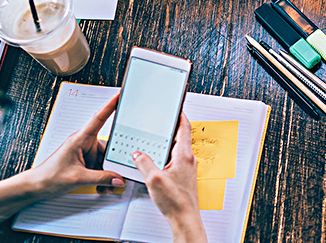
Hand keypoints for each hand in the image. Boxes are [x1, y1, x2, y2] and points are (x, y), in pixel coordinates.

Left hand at [29, 95, 124, 197]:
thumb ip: (101, 178)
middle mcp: (84, 143)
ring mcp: (85, 153)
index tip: (120, 95)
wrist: (37, 186)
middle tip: (120, 172)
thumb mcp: (78, 178)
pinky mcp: (86, 162)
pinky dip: (104, 178)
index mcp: (80, 139)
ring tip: (108, 185)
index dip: (111, 105)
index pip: (99, 118)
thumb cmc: (49, 176)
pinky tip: (102, 186)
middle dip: (114, 162)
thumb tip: (118, 179)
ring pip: (106, 160)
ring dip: (109, 173)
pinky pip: (101, 167)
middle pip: (109, 146)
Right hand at [132, 114, 203, 240]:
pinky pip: (173, 161)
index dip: (179, 115)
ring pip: (175, 150)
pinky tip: (154, 161)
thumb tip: (137, 153)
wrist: (184, 218)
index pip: (184, 128)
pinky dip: (164, 156)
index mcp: (184, 155)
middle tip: (160, 120)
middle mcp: (188, 160)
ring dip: (165, 144)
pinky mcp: (182, 177)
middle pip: (180, 137)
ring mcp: (186, 168)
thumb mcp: (154, 179)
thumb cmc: (176, 201)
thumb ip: (144, 163)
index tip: (175, 107)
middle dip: (169, 128)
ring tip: (153, 140)